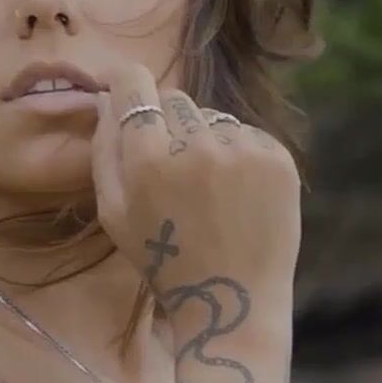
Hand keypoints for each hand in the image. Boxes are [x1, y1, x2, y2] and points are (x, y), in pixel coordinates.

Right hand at [91, 63, 301, 314]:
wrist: (232, 299)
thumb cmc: (163, 257)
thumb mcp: (113, 213)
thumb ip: (104, 149)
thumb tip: (105, 96)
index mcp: (148, 159)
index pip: (134, 85)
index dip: (128, 84)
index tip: (128, 90)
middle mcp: (196, 145)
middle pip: (174, 99)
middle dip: (167, 123)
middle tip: (173, 167)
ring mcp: (242, 149)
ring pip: (212, 115)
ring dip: (205, 138)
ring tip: (209, 186)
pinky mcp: (277, 158)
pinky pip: (246, 132)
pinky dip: (238, 152)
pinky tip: (236, 191)